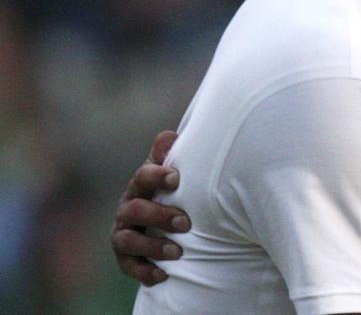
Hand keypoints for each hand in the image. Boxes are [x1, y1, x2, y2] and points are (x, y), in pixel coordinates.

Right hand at [111, 130, 189, 284]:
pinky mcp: (125, 258)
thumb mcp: (169, 173)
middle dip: (159, 216)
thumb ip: (168, 156)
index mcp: (140, 186)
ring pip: (129, 241)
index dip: (156, 176)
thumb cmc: (168, 192)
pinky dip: (145, 272)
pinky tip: (164, 275)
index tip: (177, 178)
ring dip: (153, 246)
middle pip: (135, 210)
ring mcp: (124, 234)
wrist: (159, 223)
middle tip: (185, 222)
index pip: (142, 177)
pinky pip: (129, 267)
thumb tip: (170, 136)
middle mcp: (127, 210)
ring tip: (177, 251)